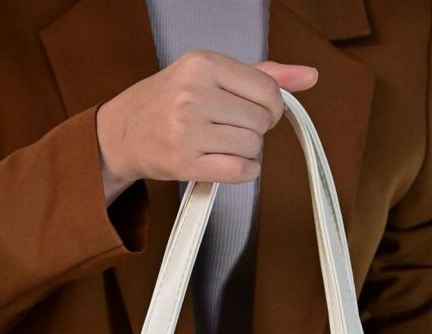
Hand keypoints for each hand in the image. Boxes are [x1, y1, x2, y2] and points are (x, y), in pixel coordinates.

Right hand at [96, 49, 318, 202]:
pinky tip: (228, 164)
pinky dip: (244, 172)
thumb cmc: (169, 102)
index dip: (271, 107)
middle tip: (231, 130)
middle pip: (261, 122)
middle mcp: (194, 94)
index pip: (267, 90)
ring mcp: (188, 130)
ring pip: (252, 147)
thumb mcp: (210, 75)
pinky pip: (241, 172)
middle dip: (255, 130)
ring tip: (223, 145)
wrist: (122, 132)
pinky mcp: (185, 163)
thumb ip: (261, 74)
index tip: (257, 112)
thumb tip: (309, 76)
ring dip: (246, 152)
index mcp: (203, 63)